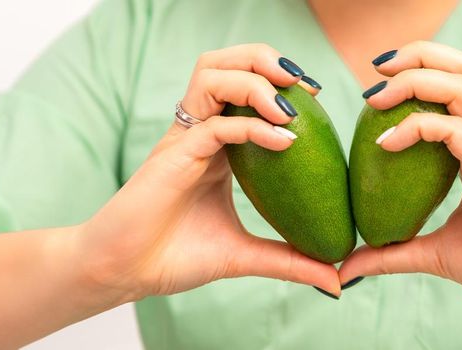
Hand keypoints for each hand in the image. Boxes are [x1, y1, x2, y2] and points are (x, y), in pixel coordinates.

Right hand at [73, 44, 338, 301]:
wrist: (126, 274)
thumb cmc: (174, 257)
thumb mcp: (244, 256)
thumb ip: (289, 261)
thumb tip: (336, 281)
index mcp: (216, 145)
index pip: (244, 88)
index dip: (280, 82)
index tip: (318, 99)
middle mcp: (200, 132)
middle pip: (225, 65)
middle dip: (266, 61)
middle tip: (306, 87)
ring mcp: (185, 140)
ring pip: (213, 76)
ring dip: (255, 81)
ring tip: (291, 107)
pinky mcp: (174, 156)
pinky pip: (215, 125)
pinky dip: (251, 127)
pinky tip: (284, 141)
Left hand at [339, 41, 461, 316]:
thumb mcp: (433, 255)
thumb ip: (391, 254)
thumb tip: (348, 267)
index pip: (455, 87)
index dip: (417, 74)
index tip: (374, 94)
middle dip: (419, 54)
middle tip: (376, 70)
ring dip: (415, 78)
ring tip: (376, 96)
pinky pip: (453, 128)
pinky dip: (416, 126)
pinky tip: (386, 144)